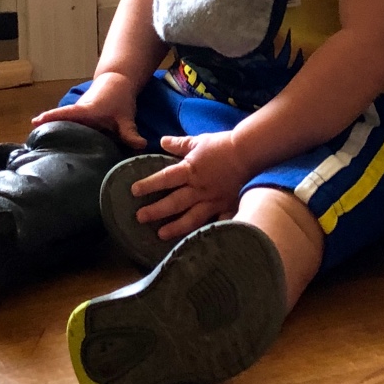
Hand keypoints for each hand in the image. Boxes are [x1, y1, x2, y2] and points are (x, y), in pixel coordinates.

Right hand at [31, 71, 146, 149]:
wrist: (117, 82)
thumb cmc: (118, 96)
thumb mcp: (126, 116)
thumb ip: (130, 132)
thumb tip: (140, 146)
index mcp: (85, 111)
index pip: (65, 114)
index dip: (51, 117)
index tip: (34, 123)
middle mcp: (76, 115)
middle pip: (58, 126)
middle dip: (48, 139)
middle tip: (37, 159)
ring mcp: (76, 119)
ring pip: (64, 129)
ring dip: (56, 141)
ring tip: (45, 163)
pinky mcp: (78, 122)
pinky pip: (70, 131)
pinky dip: (65, 140)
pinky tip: (62, 159)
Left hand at [131, 131, 250, 240]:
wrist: (249, 152)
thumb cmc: (222, 145)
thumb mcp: (199, 140)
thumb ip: (180, 144)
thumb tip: (162, 141)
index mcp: (190, 170)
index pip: (165, 179)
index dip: (148, 185)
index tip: (134, 191)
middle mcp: (199, 188)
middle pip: (174, 202)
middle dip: (156, 211)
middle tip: (140, 217)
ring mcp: (213, 200)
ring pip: (191, 218)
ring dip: (175, 227)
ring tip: (160, 235)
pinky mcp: (227, 207)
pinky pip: (216, 223)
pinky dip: (210, 233)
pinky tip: (200, 243)